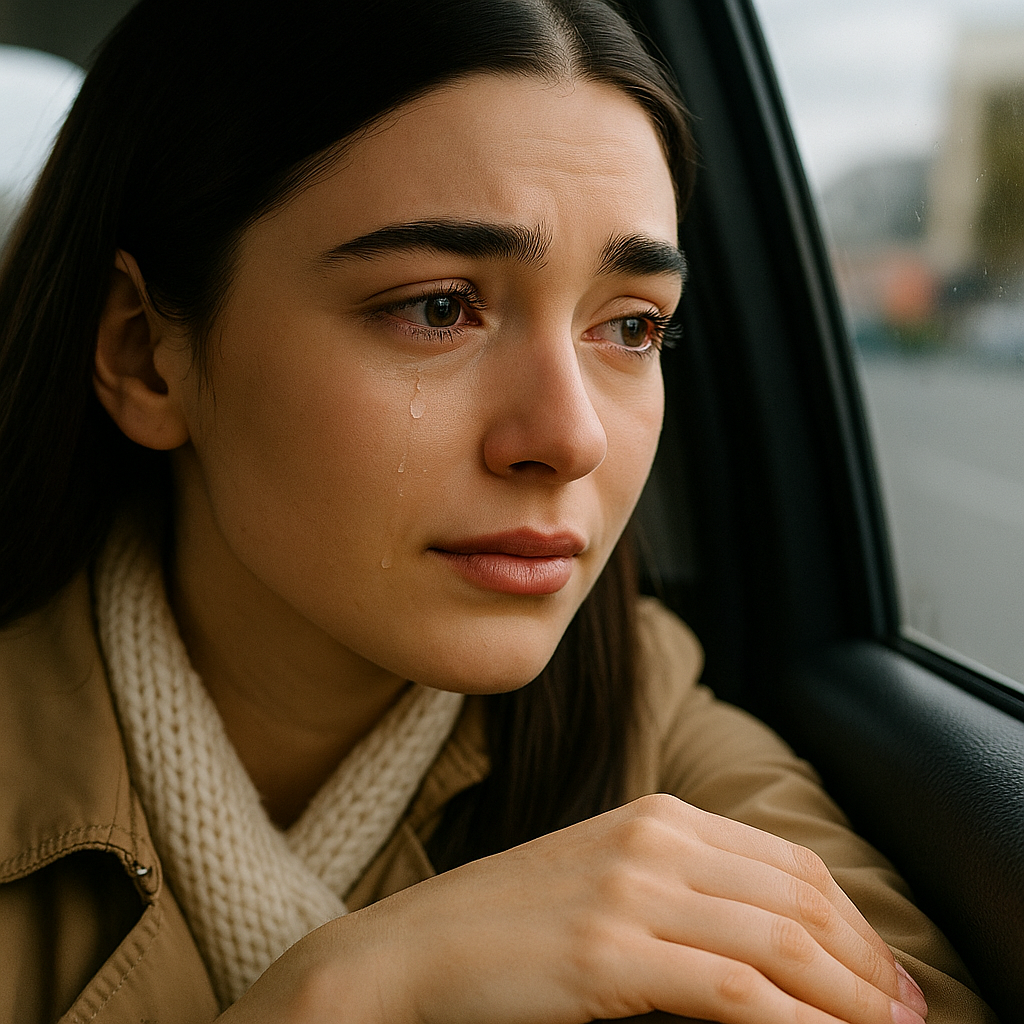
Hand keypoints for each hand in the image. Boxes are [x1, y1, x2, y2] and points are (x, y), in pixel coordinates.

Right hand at [221, 794, 928, 1023]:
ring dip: (849, 996)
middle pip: (798, 897)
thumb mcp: (604, 883)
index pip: (787, 861)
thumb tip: (765, 942)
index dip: (853, 919)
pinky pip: (734, 990)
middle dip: (868, 962)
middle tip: (909, 1012)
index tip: (885, 973)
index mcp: (654, 816)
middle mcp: (651, 840)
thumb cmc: (508, 927)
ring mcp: (630, 891)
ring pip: (779, 942)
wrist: (411, 951)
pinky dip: (794, 1022)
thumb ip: (679, 890)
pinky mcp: (609, 950)